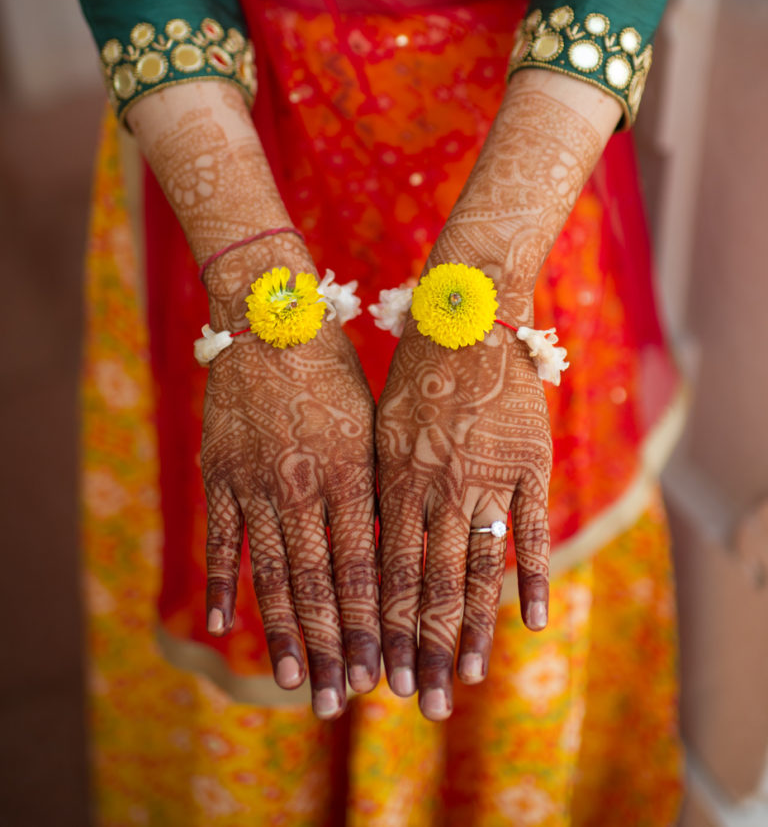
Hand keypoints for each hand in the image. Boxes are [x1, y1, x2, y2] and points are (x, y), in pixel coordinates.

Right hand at [202, 259, 378, 719]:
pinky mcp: (219, 472)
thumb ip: (380, 487)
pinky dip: (222, 582)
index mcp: (350, 472)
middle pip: (320, 584)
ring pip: (273, 572)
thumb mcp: (373, 424)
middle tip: (339, 702)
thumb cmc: (337, 371)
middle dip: (333, 648)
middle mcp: (304, 485)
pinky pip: (221, 538)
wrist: (273, 319)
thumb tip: (401, 552)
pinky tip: (222, 624)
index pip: (364, 567)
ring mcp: (255, 481)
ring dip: (284, 632)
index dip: (372, 625)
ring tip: (293, 682)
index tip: (380, 675)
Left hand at [377, 298, 551, 720]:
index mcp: (393, 479)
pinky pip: (529, 530)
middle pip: (427, 584)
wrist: (466, 317)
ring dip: (469, 628)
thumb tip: (362, 549)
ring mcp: (485, 477)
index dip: (381, 629)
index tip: (376, 678)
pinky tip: (531, 620)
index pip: (384, 573)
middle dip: (420, 649)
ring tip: (466, 677)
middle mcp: (436, 487)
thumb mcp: (379, 428)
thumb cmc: (413, 372)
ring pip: (475, 568)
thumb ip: (378, 489)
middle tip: (418, 704)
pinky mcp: (527, 463)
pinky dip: (530, 577)